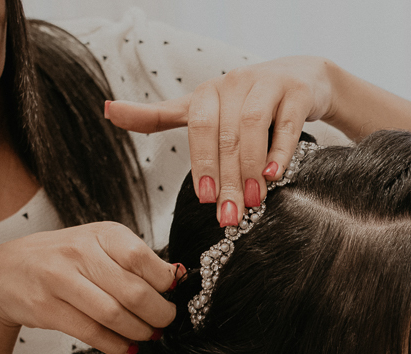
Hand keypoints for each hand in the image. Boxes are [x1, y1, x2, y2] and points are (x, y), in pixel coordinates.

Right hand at [0, 222, 178, 353]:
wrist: (6, 272)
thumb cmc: (64, 260)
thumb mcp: (100, 247)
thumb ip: (135, 261)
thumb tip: (177, 279)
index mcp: (102, 234)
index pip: (143, 260)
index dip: (165, 284)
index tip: (172, 296)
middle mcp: (79, 252)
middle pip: (134, 293)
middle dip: (158, 315)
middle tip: (164, 323)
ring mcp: (59, 280)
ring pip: (114, 315)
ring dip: (139, 332)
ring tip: (148, 335)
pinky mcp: (46, 308)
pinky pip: (92, 332)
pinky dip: (116, 344)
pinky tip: (126, 346)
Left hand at [105, 56, 335, 226]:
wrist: (302, 79)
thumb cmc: (248, 102)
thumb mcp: (203, 109)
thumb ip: (160, 116)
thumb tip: (108, 111)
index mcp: (208, 93)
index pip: (198, 128)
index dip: (201, 163)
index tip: (203, 199)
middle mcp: (234, 84)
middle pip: (225, 135)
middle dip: (226, 179)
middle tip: (229, 217)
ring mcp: (267, 85)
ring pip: (252, 127)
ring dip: (250, 168)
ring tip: (253, 202)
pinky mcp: (296, 93)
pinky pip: (286, 124)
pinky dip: (280, 151)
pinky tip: (275, 175)